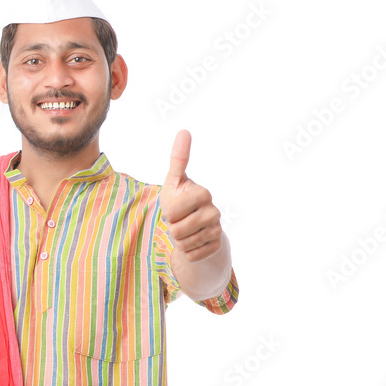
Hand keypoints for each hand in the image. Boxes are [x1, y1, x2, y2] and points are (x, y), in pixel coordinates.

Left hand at [159, 129, 222, 262]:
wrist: (195, 225)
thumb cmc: (180, 200)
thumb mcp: (174, 181)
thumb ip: (178, 158)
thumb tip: (184, 130)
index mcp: (203, 193)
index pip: (173, 211)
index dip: (168, 212)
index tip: (175, 206)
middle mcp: (214, 211)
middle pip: (177, 230)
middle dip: (171, 228)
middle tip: (179, 220)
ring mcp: (217, 230)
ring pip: (183, 244)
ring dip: (178, 240)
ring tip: (185, 230)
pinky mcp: (216, 247)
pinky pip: (191, 255)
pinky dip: (187, 252)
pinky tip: (193, 241)